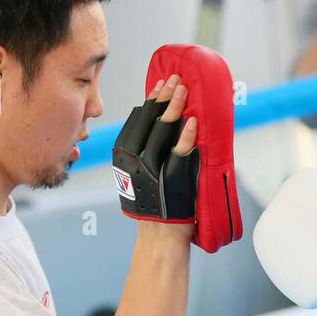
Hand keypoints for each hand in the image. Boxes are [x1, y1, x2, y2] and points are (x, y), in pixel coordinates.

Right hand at [112, 75, 198, 220]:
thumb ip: (143, 151)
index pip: (137, 120)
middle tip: (175, 79)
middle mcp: (134, 160)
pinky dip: (186, 136)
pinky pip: (179, 153)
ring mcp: (152, 169)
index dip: (151, 99)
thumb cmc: (153, 205)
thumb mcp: (137, 174)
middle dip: (163, 96)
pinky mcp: (171, 178)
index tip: (160, 84)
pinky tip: (192, 122)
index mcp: (123, 156)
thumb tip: (160, 123)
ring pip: (162, 131)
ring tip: (184, 91)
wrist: (159, 236)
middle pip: (149, 120)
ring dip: (175, 107)